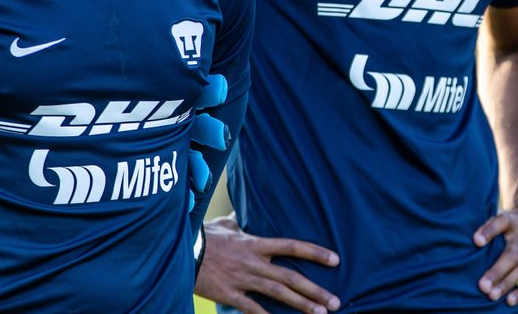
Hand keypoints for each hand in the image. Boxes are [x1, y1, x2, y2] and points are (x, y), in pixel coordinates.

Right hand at [195, 216, 341, 313]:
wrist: (182, 251)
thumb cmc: (205, 236)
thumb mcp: (227, 225)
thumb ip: (242, 223)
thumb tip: (247, 214)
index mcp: (256, 243)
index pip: (292, 245)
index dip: (315, 252)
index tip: (335, 260)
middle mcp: (254, 262)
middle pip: (291, 277)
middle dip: (316, 290)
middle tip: (336, 302)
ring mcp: (243, 280)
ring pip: (278, 294)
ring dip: (302, 305)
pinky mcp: (230, 295)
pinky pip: (253, 309)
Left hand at [474, 208, 517, 306]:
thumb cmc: (510, 225)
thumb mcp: (500, 219)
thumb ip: (487, 229)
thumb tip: (476, 242)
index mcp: (513, 222)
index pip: (500, 223)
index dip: (488, 232)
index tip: (477, 241)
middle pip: (513, 254)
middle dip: (498, 271)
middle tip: (483, 286)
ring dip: (508, 283)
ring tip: (493, 296)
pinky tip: (509, 300)